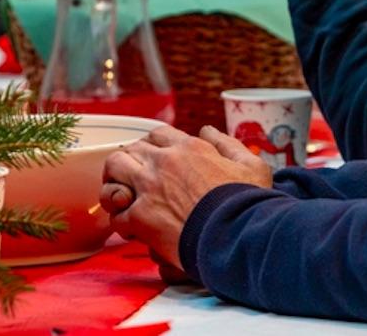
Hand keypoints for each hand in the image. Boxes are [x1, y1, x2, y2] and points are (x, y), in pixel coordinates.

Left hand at [100, 125, 272, 269]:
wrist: (238, 235)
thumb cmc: (249, 203)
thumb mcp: (252, 166)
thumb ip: (229, 144)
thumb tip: (207, 130)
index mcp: (189, 148)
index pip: (158, 134)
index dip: (153, 145)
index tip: (155, 159)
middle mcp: (164, 162)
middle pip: (130, 149)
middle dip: (130, 163)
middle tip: (135, 181)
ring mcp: (150, 189)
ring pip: (113, 171)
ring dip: (116, 184)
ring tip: (124, 200)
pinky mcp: (141, 218)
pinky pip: (117, 214)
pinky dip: (121, 222)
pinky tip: (132, 230)